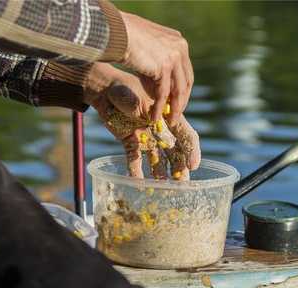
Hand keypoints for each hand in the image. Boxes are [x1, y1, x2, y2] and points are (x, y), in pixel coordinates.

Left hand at [86, 63, 199, 179]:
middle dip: (180, 169)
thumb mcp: (134, 96)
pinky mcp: (131, 143)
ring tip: (163, 189)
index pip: (186, 135)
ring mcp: (146, 139)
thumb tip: (146, 117)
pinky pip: (135, 161)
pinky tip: (139, 185)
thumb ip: (140, 107)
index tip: (193, 166)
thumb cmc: (123, 88)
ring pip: (158, 160)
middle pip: (175, 152)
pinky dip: (136, 173)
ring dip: (161, 175)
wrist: (104, 91)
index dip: (192, 151)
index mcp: (168, 116)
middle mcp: (160, 130)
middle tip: (182, 186)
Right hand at [119, 11, 193, 125]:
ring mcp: (173, 57)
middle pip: (186, 81)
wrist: (115, 31)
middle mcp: (180, 48)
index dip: (182, 88)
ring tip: (169, 121)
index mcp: (178, 41)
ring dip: (173, 108)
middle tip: (175, 114)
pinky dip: (159, 107)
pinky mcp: (163, 67)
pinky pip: (163, 93)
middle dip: (181, 100)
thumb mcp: (147, 47)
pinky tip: (154, 117)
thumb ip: (156, 61)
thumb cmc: (124, 36)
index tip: (177, 101)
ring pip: (177, 90)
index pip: (185, 70)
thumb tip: (158, 83)